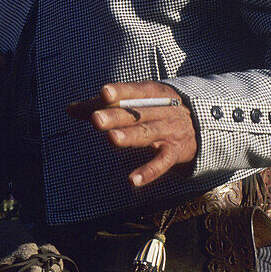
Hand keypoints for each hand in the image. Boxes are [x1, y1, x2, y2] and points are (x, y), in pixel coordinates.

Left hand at [67, 81, 195, 187]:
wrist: (201, 124)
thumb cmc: (155, 109)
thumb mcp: (135, 101)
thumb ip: (100, 105)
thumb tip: (69, 110)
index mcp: (152, 93)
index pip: (135, 90)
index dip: (120, 91)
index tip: (104, 93)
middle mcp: (163, 110)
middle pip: (137, 113)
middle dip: (117, 116)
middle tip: (95, 119)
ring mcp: (170, 131)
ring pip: (148, 134)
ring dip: (130, 137)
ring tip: (112, 139)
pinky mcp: (176, 152)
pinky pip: (162, 162)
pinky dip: (148, 171)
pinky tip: (132, 180)